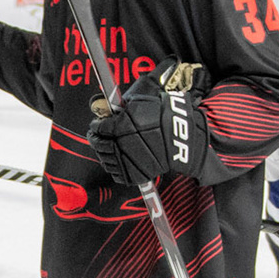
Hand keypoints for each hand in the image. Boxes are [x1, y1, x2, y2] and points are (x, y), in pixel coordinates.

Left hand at [86, 60, 206, 187]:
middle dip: (95, 139)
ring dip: (102, 153)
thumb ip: (119, 107)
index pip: (99, 128)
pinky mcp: (136, 175)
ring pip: (106, 160)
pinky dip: (113, 166)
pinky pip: (117, 174)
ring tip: (106, 146)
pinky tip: (115, 158)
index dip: (96, 126)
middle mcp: (124, 145)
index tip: (97, 124)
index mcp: (123, 125)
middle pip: (100, 144)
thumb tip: (99, 106)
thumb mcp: (140, 102)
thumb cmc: (162, 114)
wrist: (182, 136)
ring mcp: (129, 162)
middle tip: (96, 135)